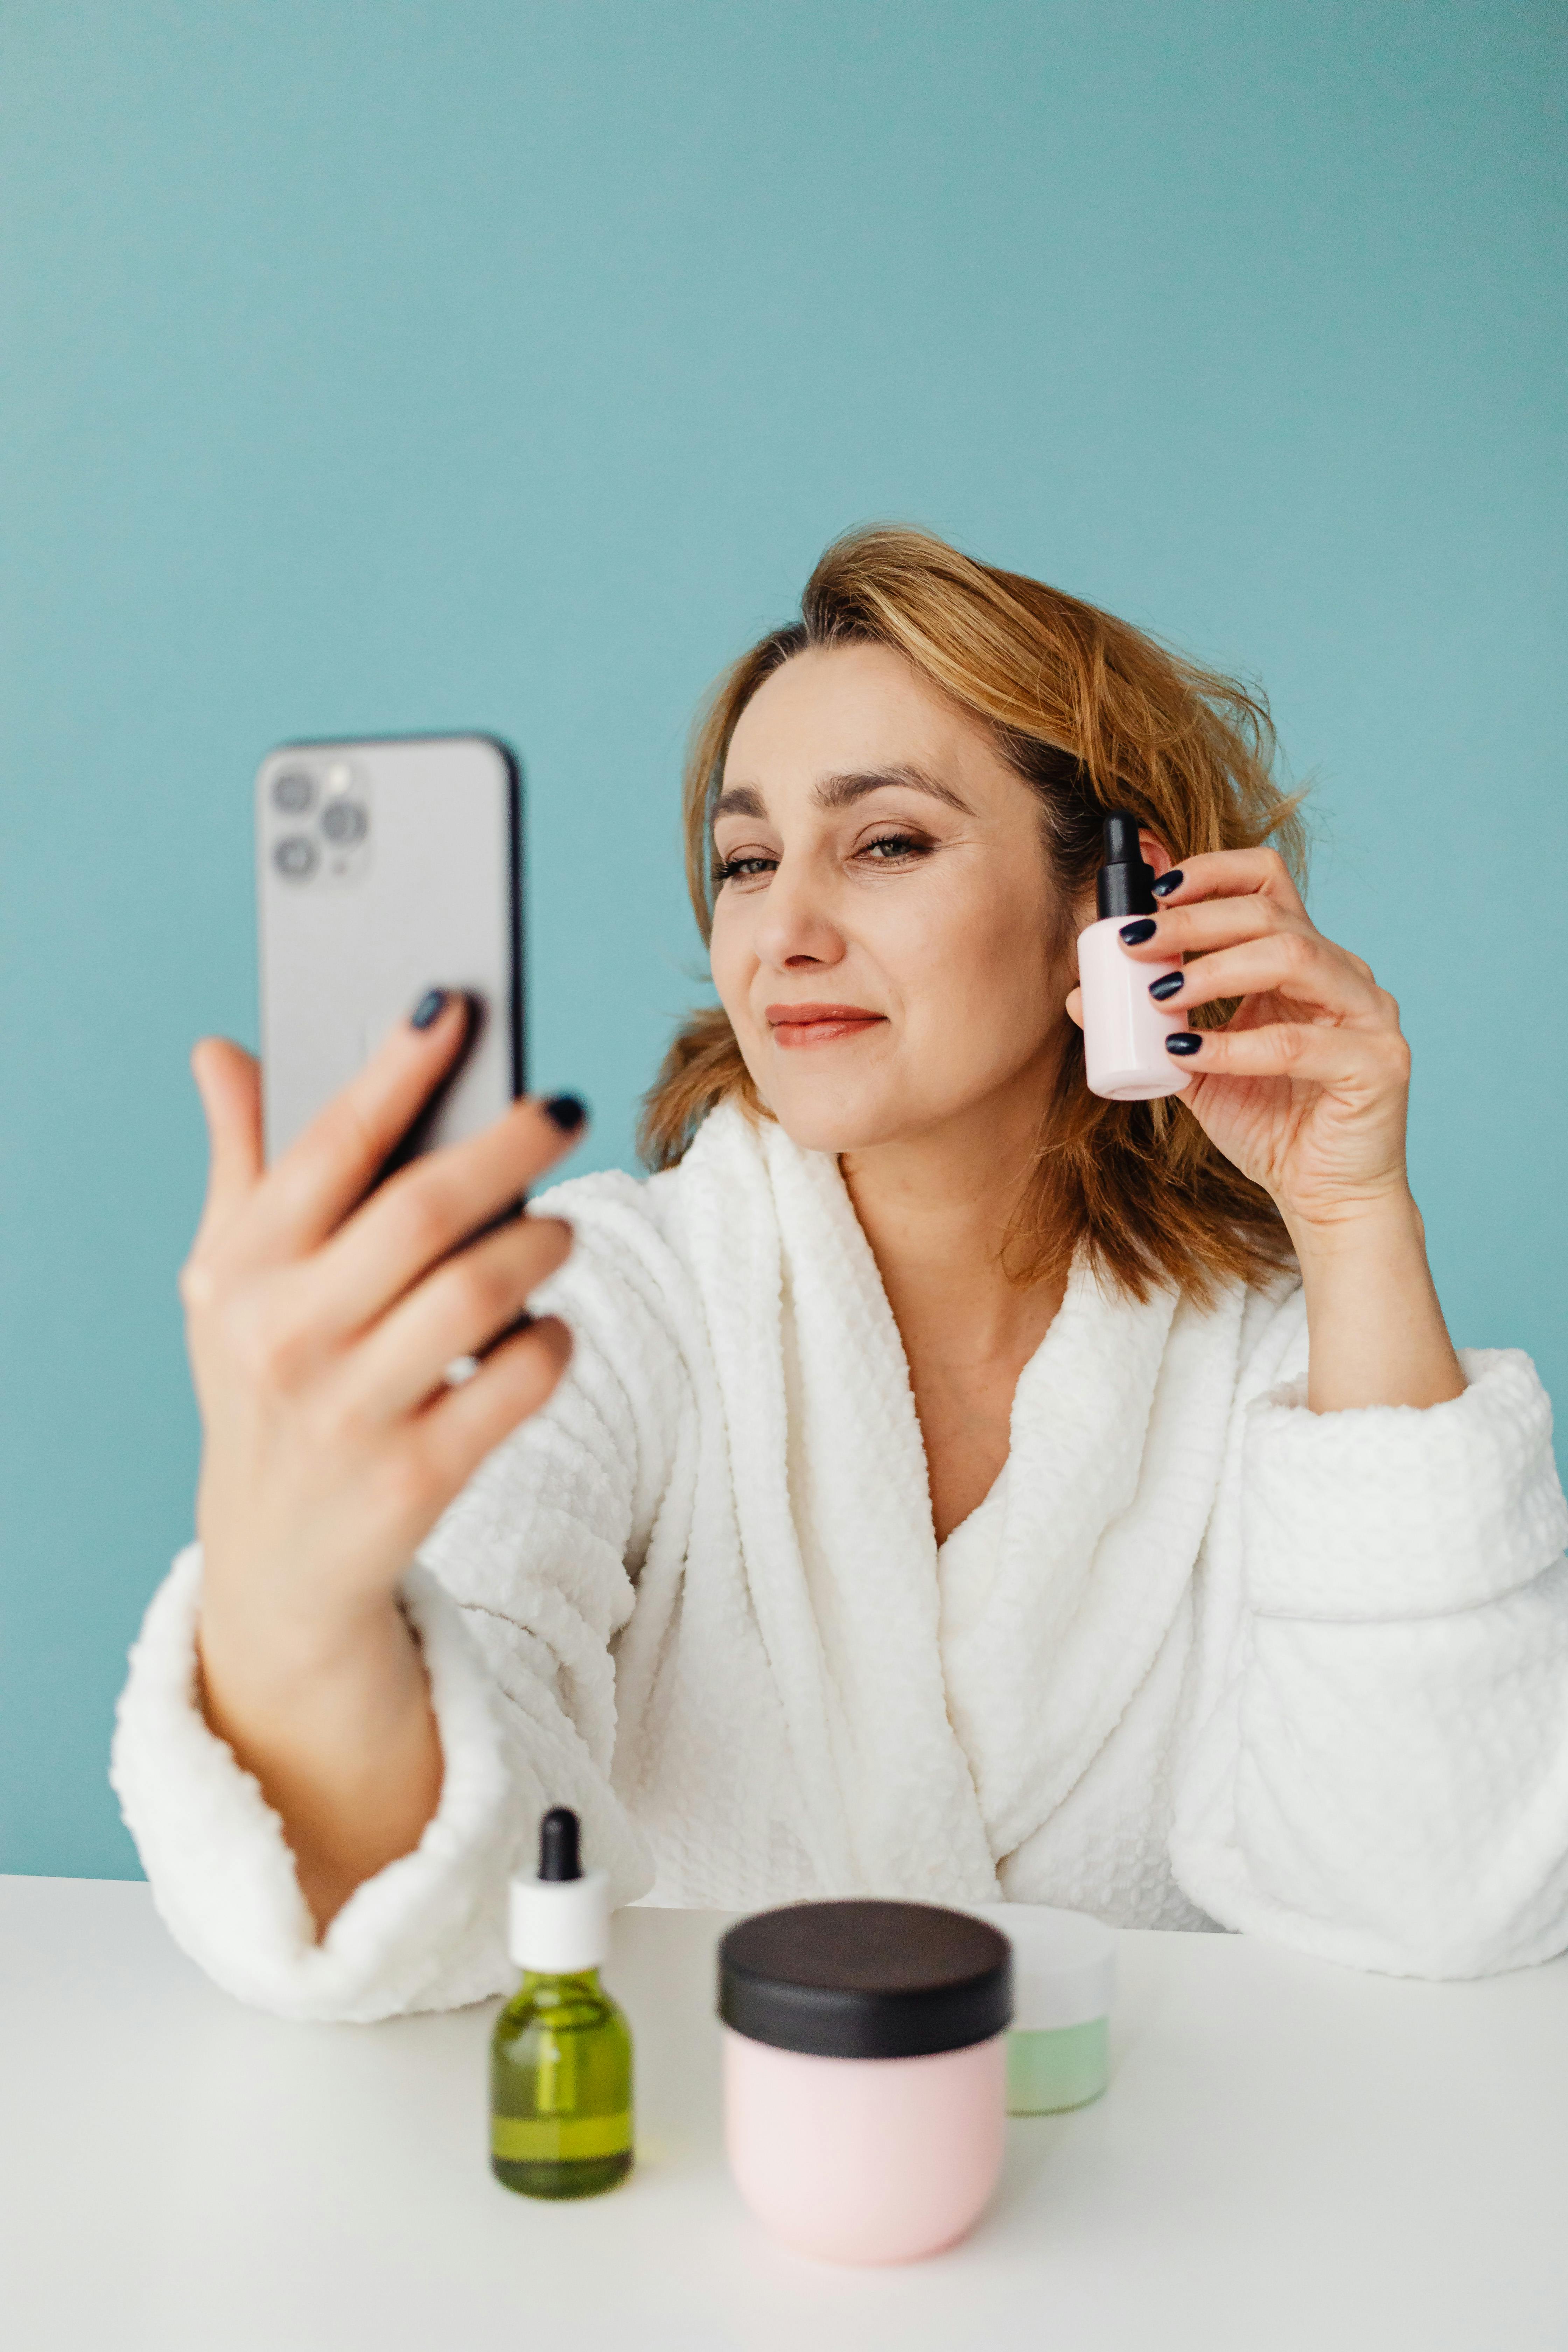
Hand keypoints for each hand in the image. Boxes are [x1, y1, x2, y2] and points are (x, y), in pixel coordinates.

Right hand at [183, 991, 583, 1921]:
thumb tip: (221, 1052)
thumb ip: (239, 1164)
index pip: (327, 1147)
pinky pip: (512, 1387)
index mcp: (240, 1273)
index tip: (451, 1001)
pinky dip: (548, 1347)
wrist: (275, 1567)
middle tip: (562, 1105)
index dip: (393, 1069)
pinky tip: (550, 1329)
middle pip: (421, 1211)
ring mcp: (349, 1415)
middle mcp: (285, 1339)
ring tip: (563, 1229)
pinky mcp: (415, 1480)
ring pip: (478, 1295)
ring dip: (539, 1247)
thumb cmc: (265, 1389)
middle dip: (504, 1145)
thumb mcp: (229, 1285)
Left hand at [1107, 848, 1413, 1245]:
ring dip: (1216, 970)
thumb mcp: (1198, 1068)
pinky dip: (1237, 1046)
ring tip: (1160, 994)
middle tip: (1134, 941)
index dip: (1211, 873)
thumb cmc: (1270, 1125)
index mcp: (1306, 961)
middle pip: (1270, 914)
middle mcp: (1343, 975)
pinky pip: (1298, 1044)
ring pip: (1293, 958)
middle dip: (1194, 923)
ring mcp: (1368, 1015)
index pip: (1266, 883)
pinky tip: (1191, 1054)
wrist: (1325, 1197)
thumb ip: (1153, 1027)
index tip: (1152, 892)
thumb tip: (1078, 997)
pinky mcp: (1377, 1064)